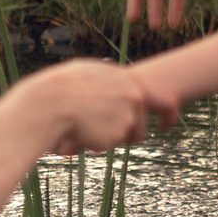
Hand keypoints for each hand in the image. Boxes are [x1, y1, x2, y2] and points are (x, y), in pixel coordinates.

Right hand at [23, 60, 175, 155]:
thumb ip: (108, 78)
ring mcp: (127, 115)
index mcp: (127, 79)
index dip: (169, 113)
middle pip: (141, 127)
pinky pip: (109, 144)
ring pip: (125, 138)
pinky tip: (81, 131)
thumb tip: (114, 77)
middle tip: (109, 137)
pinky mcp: (116, 133)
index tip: (168, 125)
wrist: (48, 104)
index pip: (162, 98)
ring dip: (109, 139)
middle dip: (128, 135)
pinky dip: (96, 142)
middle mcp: (133, 96)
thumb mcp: (88, 72)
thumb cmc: (61, 88)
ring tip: (86, 127)